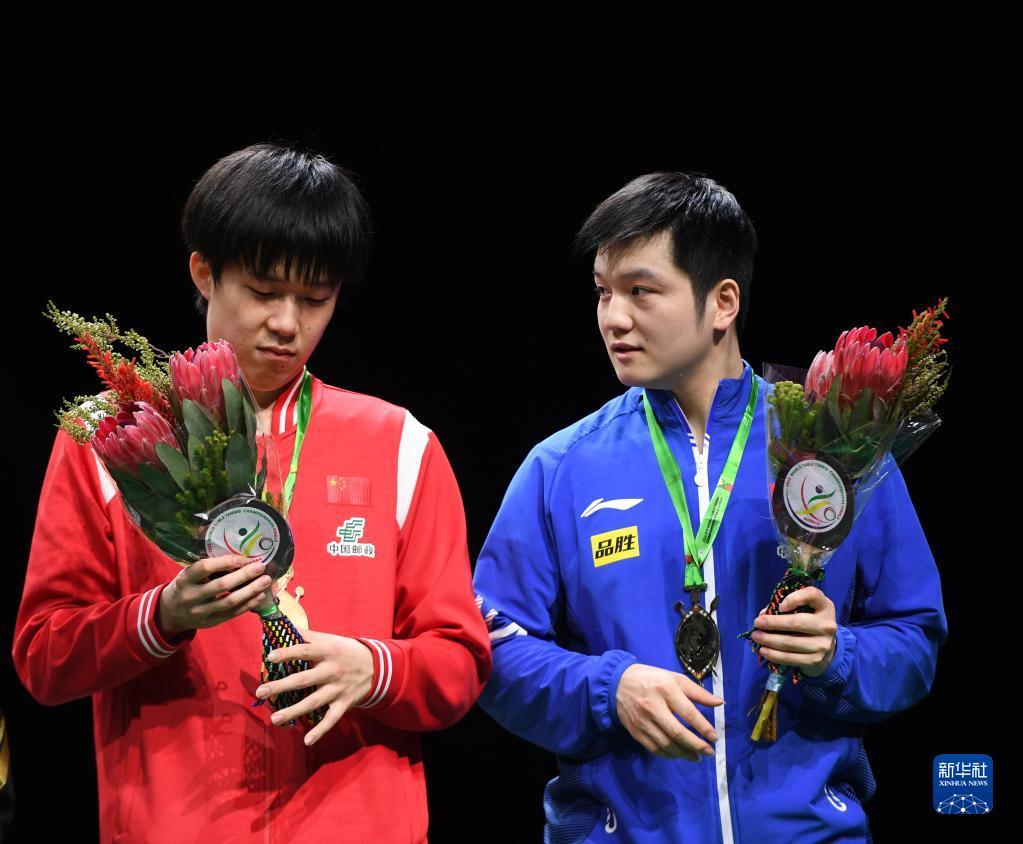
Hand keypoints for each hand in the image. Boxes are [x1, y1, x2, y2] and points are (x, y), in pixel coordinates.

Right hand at [158, 554, 272, 636]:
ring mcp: (200, 612)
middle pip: (221, 586)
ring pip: (229, 601)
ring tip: (266, 580)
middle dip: (243, 575)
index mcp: (185, 579)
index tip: (242, 557)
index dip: (223, 562)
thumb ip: (207, 566)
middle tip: (261, 567)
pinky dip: (248, 605)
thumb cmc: (186, 586)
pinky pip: (232, 614)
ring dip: (250, 591)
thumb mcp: (188, 574)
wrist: (170, 613)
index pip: (203, 568)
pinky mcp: (210, 623)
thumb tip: (236, 549)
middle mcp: (191, 596)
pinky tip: (260, 596)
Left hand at [255, 629, 374, 745]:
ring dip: (294, 711)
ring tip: (274, 719)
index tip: (270, 657)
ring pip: (314, 702)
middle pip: (304, 680)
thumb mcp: (331, 639)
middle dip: (281, 686)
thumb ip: (308, 635)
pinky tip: (306, 741)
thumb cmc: (346, 651)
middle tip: (261, 691)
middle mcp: (332, 671)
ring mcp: (338, 689)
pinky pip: (331, 719)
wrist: (377, 667)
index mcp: (328, 651)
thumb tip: (284, 627)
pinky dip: (320, 731)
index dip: (288, 653)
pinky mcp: (344, 703)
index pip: (305, 651)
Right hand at [615, 663, 722, 760]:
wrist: (617, 683)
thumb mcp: (674, 678)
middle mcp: (653, 706)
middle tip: (709, 752)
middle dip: (696, 745)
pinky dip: (669, 755)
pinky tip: (679, 754)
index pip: (688, 712)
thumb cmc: (652, 679)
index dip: (703, 727)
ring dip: (684, 753)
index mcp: (666, 689)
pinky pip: (654, 748)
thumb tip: (720, 703)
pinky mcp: (635, 731)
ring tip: (697, 756)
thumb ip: (697, 692)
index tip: (714, 738)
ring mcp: (643, 720)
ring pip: (666, 744)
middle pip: (677, 732)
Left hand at [752, 587, 837, 676]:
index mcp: (824, 606)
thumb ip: (786, 607)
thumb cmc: (809, 621)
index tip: (779, 606)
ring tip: (756, 637)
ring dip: (769, 640)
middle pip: (796, 622)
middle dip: (772, 623)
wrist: (826, 647)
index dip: (794, 598)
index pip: (812, 595)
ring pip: (790, 642)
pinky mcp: (816, 660)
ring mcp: (823, 645)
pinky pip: (790, 658)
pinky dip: (774, 654)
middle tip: (757, 623)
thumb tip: (763, 615)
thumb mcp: (804, 608)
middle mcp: (827, 625)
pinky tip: (764, 650)